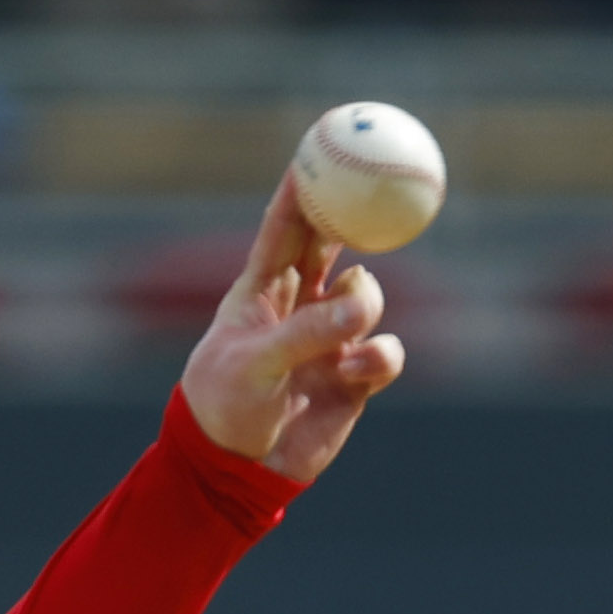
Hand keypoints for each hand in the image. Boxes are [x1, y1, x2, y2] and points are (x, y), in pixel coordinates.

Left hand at [181, 176, 405, 484]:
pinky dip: (378, 358)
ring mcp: (329, 337)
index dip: (306, 181)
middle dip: (357, 213)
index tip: (325, 137)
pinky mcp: (354, 376)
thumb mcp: (253, 367)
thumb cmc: (225, 413)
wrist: (237, 476)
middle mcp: (299, 305)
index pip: (285, 223)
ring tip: (344, 347)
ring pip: (369, 294)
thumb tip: (362, 305)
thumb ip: (306, 333)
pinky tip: (353, 377)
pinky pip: (387, 350)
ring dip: (365, 308)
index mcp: (261, 289)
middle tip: (381, 184)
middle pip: (337, 239)